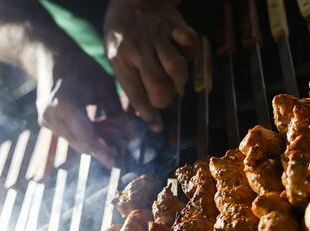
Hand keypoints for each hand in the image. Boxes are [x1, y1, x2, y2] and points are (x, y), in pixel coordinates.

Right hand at [35, 45, 135, 167]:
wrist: (49, 56)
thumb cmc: (80, 66)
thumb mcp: (104, 85)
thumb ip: (116, 111)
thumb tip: (130, 135)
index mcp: (65, 105)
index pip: (87, 138)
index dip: (103, 152)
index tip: (116, 163)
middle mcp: (51, 117)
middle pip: (82, 144)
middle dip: (103, 147)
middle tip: (124, 144)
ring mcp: (46, 121)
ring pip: (76, 142)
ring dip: (96, 142)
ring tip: (117, 136)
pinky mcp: (46, 123)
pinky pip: (69, 136)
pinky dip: (86, 136)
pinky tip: (103, 129)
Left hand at [104, 0, 197, 131]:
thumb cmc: (124, 36)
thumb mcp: (117, 59)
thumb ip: (131, 85)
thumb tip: (148, 117)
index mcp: (121, 59)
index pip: (135, 93)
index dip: (148, 113)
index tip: (156, 126)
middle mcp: (139, 48)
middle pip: (158, 83)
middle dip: (165, 98)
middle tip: (165, 97)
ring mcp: (158, 35)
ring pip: (176, 67)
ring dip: (180, 81)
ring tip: (176, 82)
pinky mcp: (175, 24)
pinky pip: (191, 44)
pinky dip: (192, 55)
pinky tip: (184, 57)